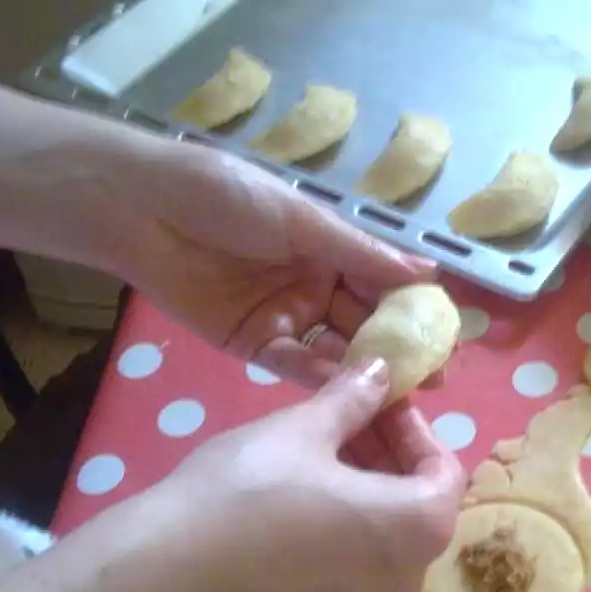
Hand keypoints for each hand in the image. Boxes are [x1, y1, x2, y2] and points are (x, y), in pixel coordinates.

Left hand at [118, 142, 438, 387]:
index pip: (382, 283)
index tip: (447, 337)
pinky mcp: (252, 343)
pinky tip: (346, 390)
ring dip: (364, 369)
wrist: (143, 208)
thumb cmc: (227, 197)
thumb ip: (362, 254)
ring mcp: (284, 317)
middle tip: (435, 379)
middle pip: (364, 322)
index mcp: (329, 248)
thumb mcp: (302, 221)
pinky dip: (318, 376)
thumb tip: (429, 272)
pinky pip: (293, 363)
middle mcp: (313, 285)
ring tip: (401, 394)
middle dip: (398, 349)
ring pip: (333, 347)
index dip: (414, 311)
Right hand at [144, 357, 465, 591]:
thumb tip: (381, 369)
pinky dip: (342, 535)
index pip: (445, 471)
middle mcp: (406, 579)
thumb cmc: (245, 490)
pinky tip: (293, 511)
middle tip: (345, 422)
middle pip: (418, 508)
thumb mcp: (302, 429)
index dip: (414, 430)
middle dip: (390, 459)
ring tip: (315, 459)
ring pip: (385, 541)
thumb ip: (354, 399)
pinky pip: (353, 572)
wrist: (165, 577)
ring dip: (366, 495)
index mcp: (418, 527)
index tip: (376, 404)